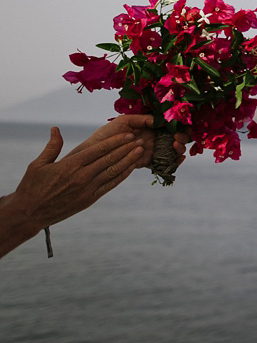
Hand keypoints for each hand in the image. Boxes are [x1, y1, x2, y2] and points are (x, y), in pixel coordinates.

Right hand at [12, 122, 147, 228]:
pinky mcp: (89, 199)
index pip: (98, 149)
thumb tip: (55, 129)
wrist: (29, 213)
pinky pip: (110, 185)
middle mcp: (81, 176)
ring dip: (128, 160)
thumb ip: (52, 146)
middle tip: (139, 139)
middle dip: (126, 148)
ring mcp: (87, 189)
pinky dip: (122, 175)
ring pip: (113, 171)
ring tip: (140, 150)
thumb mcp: (38, 164)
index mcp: (70, 165)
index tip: (128, 134)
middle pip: (109, 158)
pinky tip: (131, 168)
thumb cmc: (31, 187)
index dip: (115, 141)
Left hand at [65, 116, 187, 170]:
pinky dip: (176, 161)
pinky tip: (178, 158)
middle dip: (183, 137)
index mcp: (150, 127)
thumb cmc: (107, 134)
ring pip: (174, 150)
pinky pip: (166, 163)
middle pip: (177, 137)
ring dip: (180, 148)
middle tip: (177, 138)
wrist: (94, 153)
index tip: (181, 126)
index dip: (180, 126)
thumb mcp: (125, 120)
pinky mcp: (148, 163)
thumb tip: (161, 120)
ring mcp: (152, 151)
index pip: (171, 125)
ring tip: (175, 146)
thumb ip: (143, 119)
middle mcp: (154, 138)